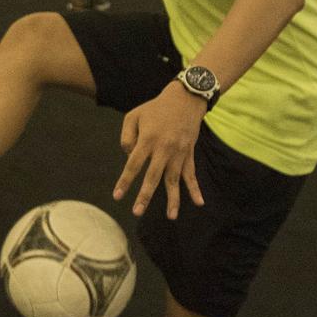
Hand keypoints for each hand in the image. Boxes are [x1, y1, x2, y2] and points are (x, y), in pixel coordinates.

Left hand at [113, 82, 207, 219]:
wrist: (185, 99)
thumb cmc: (155, 108)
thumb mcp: (133, 116)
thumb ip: (126, 137)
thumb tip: (128, 157)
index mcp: (147, 140)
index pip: (133, 165)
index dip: (125, 181)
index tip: (117, 196)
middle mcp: (163, 149)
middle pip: (153, 177)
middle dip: (145, 196)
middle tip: (136, 212)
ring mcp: (178, 153)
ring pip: (174, 180)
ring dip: (173, 199)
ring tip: (171, 217)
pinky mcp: (189, 154)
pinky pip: (191, 174)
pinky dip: (195, 189)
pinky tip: (199, 203)